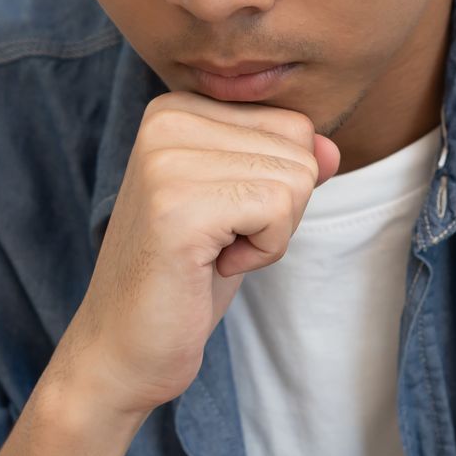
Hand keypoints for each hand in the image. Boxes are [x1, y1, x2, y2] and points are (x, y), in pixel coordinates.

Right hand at [52, 93, 341, 422]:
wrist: (124, 345)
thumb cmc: (184, 280)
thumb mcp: (243, 211)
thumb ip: (283, 169)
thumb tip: (331, 150)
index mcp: (176, 109)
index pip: (292, 126)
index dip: (278, 186)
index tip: (224, 219)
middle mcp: (167, 119)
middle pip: (299, 149)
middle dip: (279, 211)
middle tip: (219, 242)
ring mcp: (168, 159)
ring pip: (296, 180)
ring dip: (271, 234)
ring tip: (213, 253)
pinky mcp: (179, 205)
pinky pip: (278, 211)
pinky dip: (264, 252)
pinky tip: (214, 265)